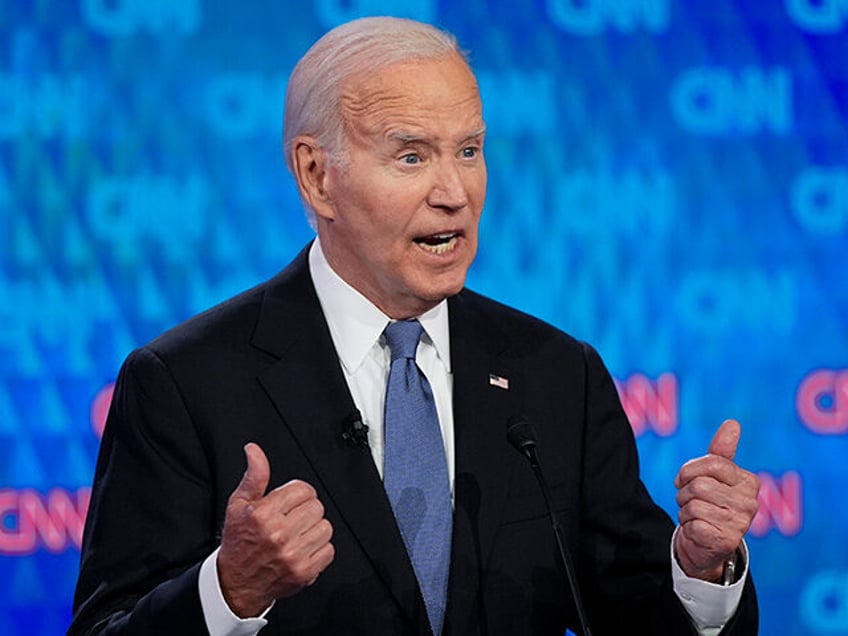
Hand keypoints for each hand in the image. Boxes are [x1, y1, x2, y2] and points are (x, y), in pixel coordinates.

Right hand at [217, 443, 334, 616]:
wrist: (236, 582)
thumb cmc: (239, 541)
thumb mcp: (239, 504)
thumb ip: (254, 475)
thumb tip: (254, 450)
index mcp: (263, 514)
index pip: (303, 489)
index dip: (299, 494)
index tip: (290, 502)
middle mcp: (279, 534)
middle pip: (316, 507)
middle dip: (306, 510)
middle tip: (292, 520)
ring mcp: (292, 555)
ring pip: (325, 527)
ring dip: (314, 530)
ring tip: (297, 534)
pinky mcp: (303, 572)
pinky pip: (329, 550)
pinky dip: (319, 550)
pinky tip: (303, 549)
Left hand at [673, 419, 759, 581]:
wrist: (705, 544)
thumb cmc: (709, 503)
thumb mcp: (714, 475)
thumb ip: (722, 451)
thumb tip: (733, 423)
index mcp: (749, 482)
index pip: (712, 463)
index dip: (689, 470)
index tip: (686, 479)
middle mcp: (750, 503)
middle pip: (698, 484)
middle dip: (685, 492)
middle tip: (692, 501)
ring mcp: (739, 524)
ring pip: (692, 502)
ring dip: (684, 508)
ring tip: (695, 515)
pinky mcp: (724, 540)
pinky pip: (691, 521)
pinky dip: (686, 524)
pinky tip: (697, 530)